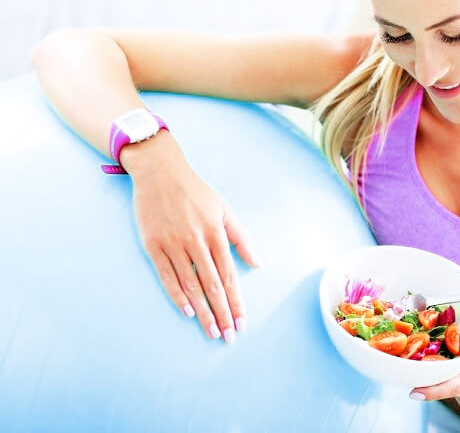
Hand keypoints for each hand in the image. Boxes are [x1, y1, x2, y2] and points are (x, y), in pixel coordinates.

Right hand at [125, 136, 259, 342]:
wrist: (160, 172)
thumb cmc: (196, 191)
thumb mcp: (225, 209)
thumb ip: (241, 238)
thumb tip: (256, 264)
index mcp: (215, 233)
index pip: (229, 276)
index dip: (236, 302)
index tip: (242, 322)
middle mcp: (195, 241)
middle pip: (212, 286)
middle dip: (222, 313)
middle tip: (228, 336)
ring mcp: (173, 244)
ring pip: (190, 285)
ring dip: (202, 311)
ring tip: (211, 331)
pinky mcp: (153, 245)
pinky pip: (166, 276)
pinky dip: (176, 295)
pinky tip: (187, 312)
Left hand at [409, 290, 459, 412]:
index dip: (437, 389)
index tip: (414, 391)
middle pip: (449, 389)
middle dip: (430, 376)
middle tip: (411, 363)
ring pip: (449, 391)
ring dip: (439, 377)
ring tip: (433, 360)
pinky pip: (453, 394)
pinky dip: (446, 382)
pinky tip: (446, 369)